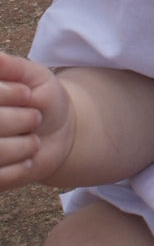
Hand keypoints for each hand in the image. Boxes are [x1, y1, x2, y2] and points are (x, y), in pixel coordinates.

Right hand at [0, 51, 74, 189]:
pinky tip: (29, 158)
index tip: (27, 94)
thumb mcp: (33, 76)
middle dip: (21, 120)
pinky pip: (2, 178)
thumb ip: (12, 67)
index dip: (9, 95)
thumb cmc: (41, 96)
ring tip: (33, 140)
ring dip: (23, 146)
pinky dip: (22, 167)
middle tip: (35, 118)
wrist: (57, 131)